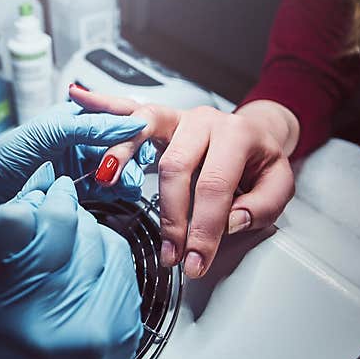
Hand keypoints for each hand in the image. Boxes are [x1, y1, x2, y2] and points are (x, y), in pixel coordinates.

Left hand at [0, 102, 155, 236]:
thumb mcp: (45, 134)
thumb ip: (87, 127)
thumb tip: (127, 122)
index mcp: (69, 118)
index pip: (110, 115)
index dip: (127, 125)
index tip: (140, 135)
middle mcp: (76, 140)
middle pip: (118, 142)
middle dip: (129, 152)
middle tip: (126, 164)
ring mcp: (78, 167)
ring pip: (116, 166)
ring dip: (124, 172)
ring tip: (121, 180)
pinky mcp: (77, 191)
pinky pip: (107, 188)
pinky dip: (116, 189)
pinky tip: (117, 190)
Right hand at [0, 163, 142, 358]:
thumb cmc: (23, 356)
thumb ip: (4, 253)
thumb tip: (29, 196)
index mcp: (8, 313)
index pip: (13, 227)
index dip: (24, 203)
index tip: (30, 197)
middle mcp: (54, 317)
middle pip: (61, 224)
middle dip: (58, 204)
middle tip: (54, 196)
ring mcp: (98, 318)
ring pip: (95, 233)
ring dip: (82, 223)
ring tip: (69, 233)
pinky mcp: (129, 316)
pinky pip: (120, 255)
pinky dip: (104, 245)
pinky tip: (90, 255)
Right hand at [71, 86, 296, 278]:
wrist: (257, 131)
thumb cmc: (260, 161)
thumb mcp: (279, 185)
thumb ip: (261, 206)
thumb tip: (228, 221)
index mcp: (237, 136)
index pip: (215, 186)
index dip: (203, 228)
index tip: (195, 261)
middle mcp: (204, 121)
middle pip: (177, 166)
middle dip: (170, 215)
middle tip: (170, 252)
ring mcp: (178, 116)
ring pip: (145, 128)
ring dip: (122, 153)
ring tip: (107, 177)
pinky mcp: (160, 117)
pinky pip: (127, 107)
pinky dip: (102, 103)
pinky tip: (80, 97)